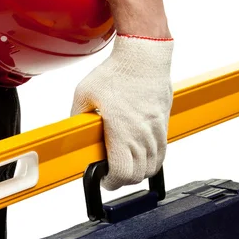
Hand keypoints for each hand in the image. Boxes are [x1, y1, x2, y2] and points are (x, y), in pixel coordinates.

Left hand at [71, 34, 173, 190]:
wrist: (143, 56)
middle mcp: (143, 135)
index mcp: (122, 132)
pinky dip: (151, 159)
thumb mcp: (84, 95)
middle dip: (124, 179)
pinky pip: (162, 152)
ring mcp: (157, 130)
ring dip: (138, 170)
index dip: (111, 181)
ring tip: (124, 163)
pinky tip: (139, 152)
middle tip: (111, 172)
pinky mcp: (164, 123)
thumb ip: (78, 118)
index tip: (103, 178)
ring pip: (153, 165)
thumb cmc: (117, 72)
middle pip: (139, 174)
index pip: (122, 173)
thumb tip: (75, 134)